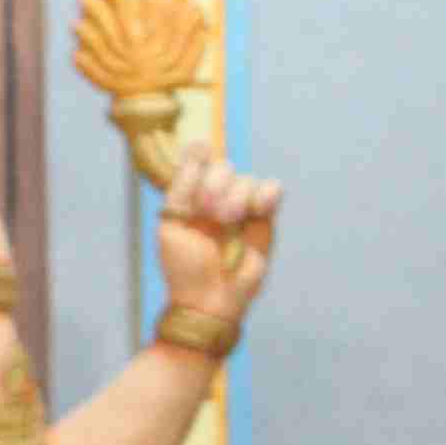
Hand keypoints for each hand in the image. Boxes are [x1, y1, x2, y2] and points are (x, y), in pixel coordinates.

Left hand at [155, 147, 281, 328]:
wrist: (209, 299)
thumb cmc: (184, 266)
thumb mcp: (172, 224)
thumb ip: (182, 186)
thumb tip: (199, 145)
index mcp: (189, 196)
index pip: (198, 161)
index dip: (198, 162)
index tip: (193, 180)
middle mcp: (216, 197)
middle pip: (224, 167)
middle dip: (215, 185)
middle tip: (209, 213)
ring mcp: (241, 207)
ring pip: (246, 179)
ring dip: (236, 196)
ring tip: (229, 221)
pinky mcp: (265, 219)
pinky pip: (272, 190)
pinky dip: (266, 194)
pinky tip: (256, 210)